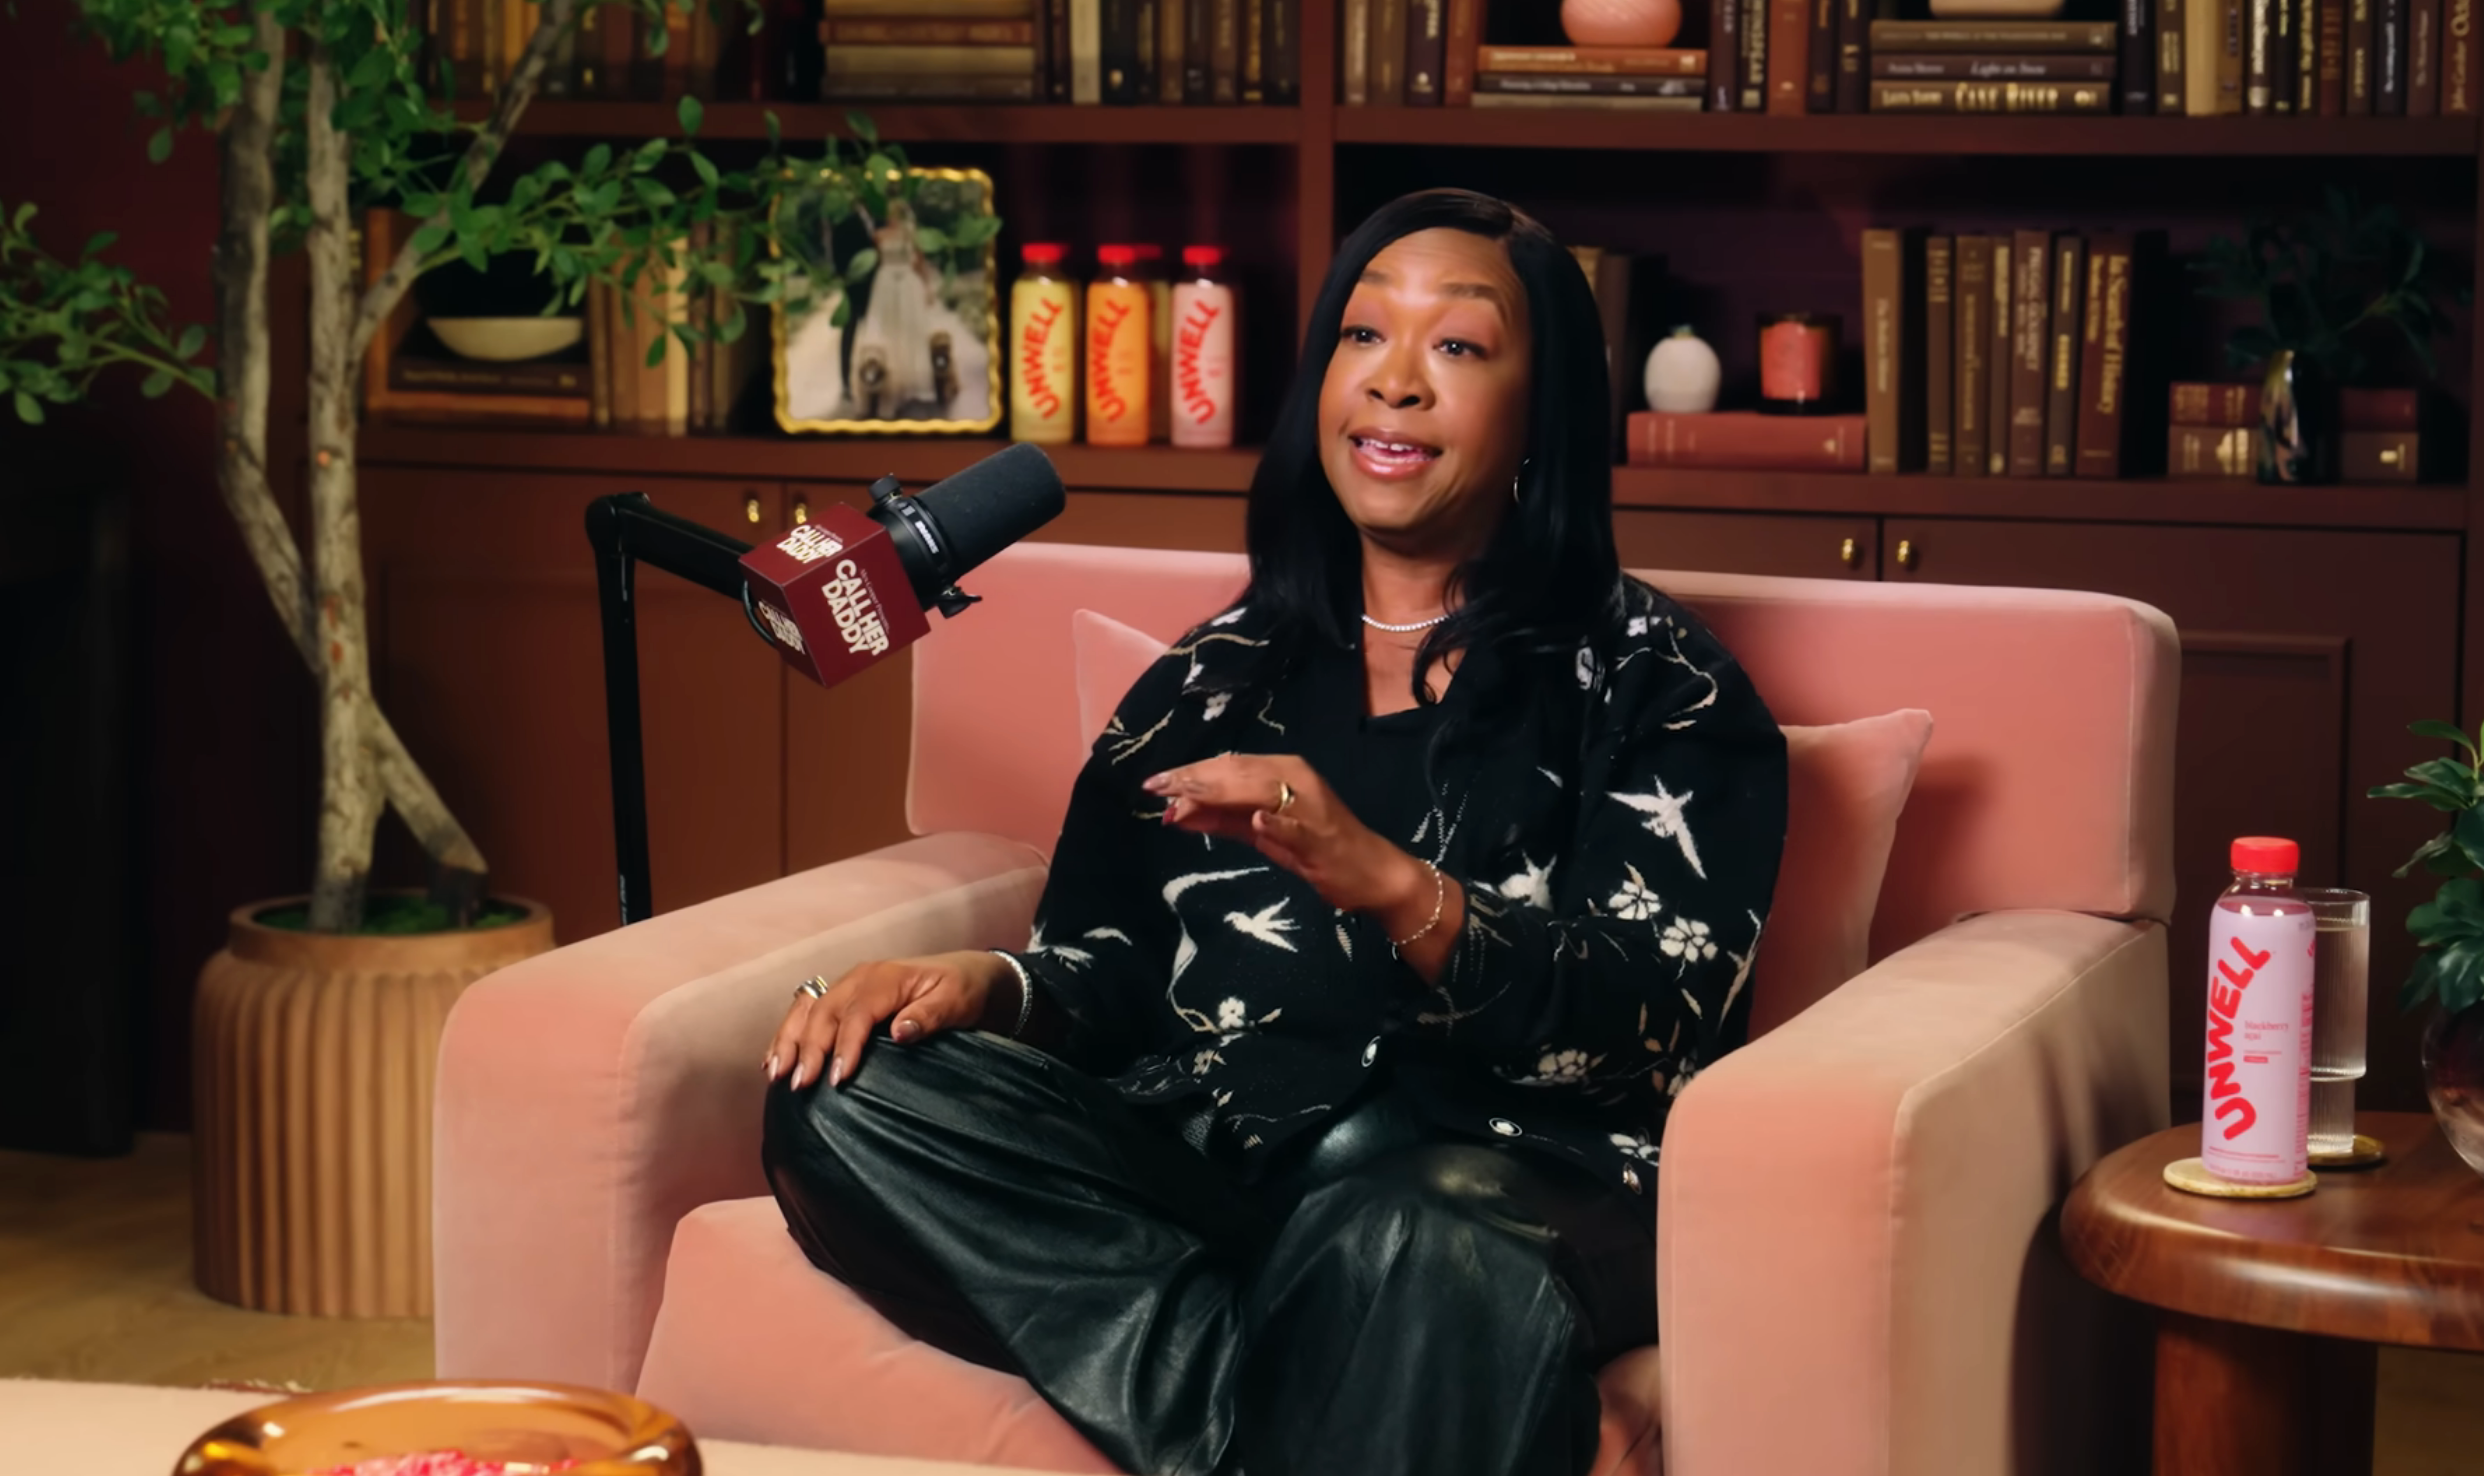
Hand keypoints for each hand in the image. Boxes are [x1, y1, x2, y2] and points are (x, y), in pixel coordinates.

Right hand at [762, 950, 1014, 1090]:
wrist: (966, 975)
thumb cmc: (962, 990)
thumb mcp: (956, 1001)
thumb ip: (930, 1015)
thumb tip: (901, 1031)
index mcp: (885, 978)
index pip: (857, 1014)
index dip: (845, 1046)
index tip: (838, 1079)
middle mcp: (859, 978)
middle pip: (824, 1013)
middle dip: (808, 1049)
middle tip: (799, 1085)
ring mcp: (846, 986)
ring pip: (807, 1010)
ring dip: (788, 1041)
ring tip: (776, 1073)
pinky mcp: (842, 998)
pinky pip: (806, 1012)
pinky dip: (788, 1035)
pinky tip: (775, 1060)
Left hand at [1143, 754, 1427, 917]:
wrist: (1371, 874)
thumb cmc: (1317, 852)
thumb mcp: (1263, 834)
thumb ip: (1224, 820)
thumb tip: (1177, 811)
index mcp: (1284, 771)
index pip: (1229, 765)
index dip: (1191, 772)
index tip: (1155, 784)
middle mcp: (1296, 779)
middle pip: (1236, 772)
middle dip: (1192, 780)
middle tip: (1155, 789)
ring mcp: (1310, 805)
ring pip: (1258, 790)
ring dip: (1217, 795)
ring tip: (1180, 802)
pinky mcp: (1321, 835)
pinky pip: (1296, 824)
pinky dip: (1276, 821)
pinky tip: (1255, 820)